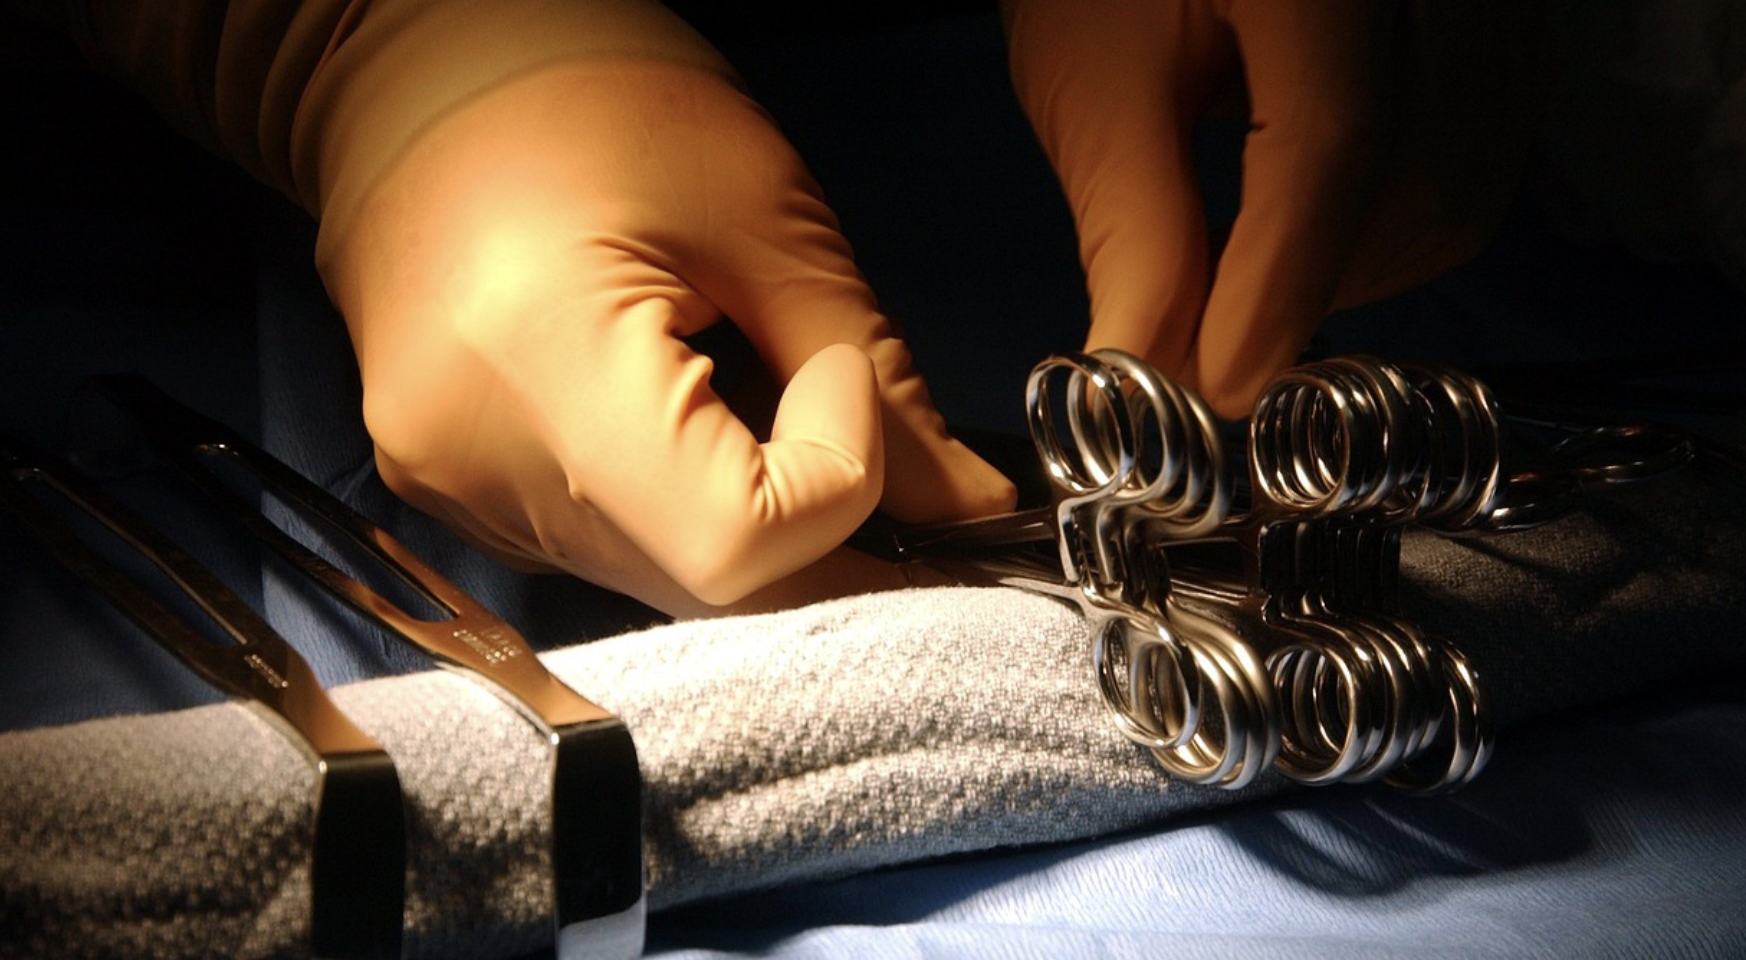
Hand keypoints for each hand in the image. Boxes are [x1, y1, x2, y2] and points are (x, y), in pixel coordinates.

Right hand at [311, 0, 1014, 612]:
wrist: (425, 77)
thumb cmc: (592, 98)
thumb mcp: (766, 213)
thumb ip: (877, 374)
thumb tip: (966, 507)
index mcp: (540, 364)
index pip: (734, 543)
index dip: (834, 481)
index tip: (840, 379)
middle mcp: (472, 462)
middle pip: (705, 589)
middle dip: (823, 534)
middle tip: (873, 445)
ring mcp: (453, 490)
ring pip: (666, 586)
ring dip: (755, 525)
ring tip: (759, 396)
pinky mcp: (457, 494)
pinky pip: (611, 553)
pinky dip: (684, 511)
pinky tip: (691, 415)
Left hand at [1002, 0, 1550, 417]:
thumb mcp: (1092, 77)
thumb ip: (1132, 228)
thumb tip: (1153, 376)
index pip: (1336, 142)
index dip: (1278, 287)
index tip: (1218, 384)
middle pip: (1425, 171)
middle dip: (1316, 279)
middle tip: (1210, 319)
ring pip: (1471, 168)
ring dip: (1358, 253)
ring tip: (1243, 252)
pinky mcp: (1481, 13)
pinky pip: (1483, 135)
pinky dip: (1396, 203)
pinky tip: (1304, 202)